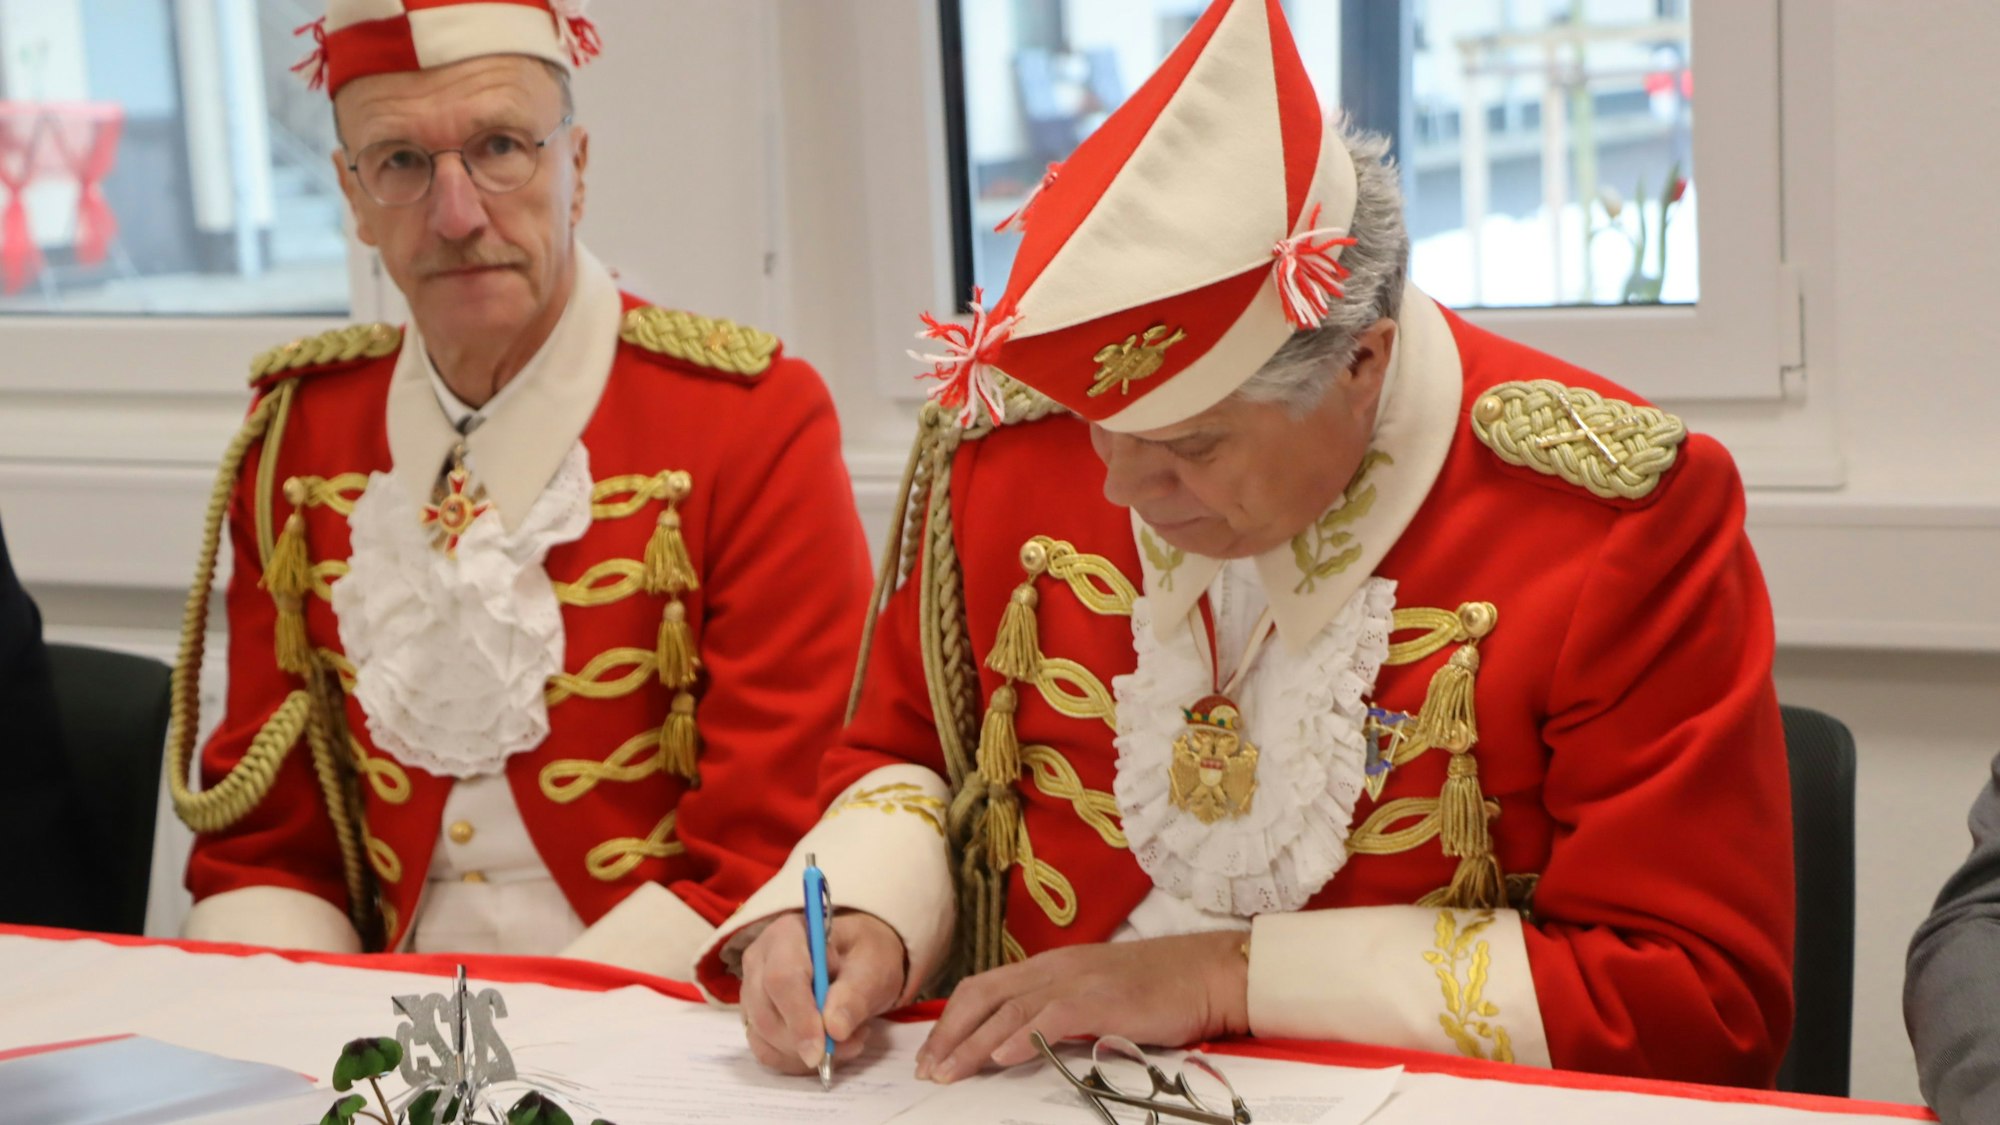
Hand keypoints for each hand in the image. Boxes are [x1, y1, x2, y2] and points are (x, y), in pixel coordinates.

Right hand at [739, 910, 907, 1074]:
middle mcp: (759, 959)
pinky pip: (765, 1051)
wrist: (860, 960)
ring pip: (763, 1036)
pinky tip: (827, 1048)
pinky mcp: (755, 1017)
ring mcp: (752, 990)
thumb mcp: (874, 967)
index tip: (821, 1049)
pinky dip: (796, 1060)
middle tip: (851, 1044)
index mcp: (787, 933)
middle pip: (766, 1012)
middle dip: (805, 1041)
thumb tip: (834, 1029)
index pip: (782, 978)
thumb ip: (855, 995)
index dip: (799, 1017)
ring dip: (805, 1053)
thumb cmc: (865, 955)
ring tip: (848, 1038)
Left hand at [915, 931, 1249, 1083]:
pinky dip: (1022, 1036)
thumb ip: (1059, 1012)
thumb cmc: (1159, 989)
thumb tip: (1022, 1044)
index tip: (933, 1054)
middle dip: (949, 1034)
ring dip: (973, 1044)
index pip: (985, 987)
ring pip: (1009, 1009)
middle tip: (928, 1071)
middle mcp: (1056, 967)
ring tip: (949, 1073)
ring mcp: (1078, 981)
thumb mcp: (1096, 995)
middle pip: (984, 995)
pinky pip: (1051, 1016)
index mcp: (1051, 966)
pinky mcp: (1102, 999)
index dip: (953, 1020)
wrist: (1208, 973)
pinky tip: (1001, 1057)